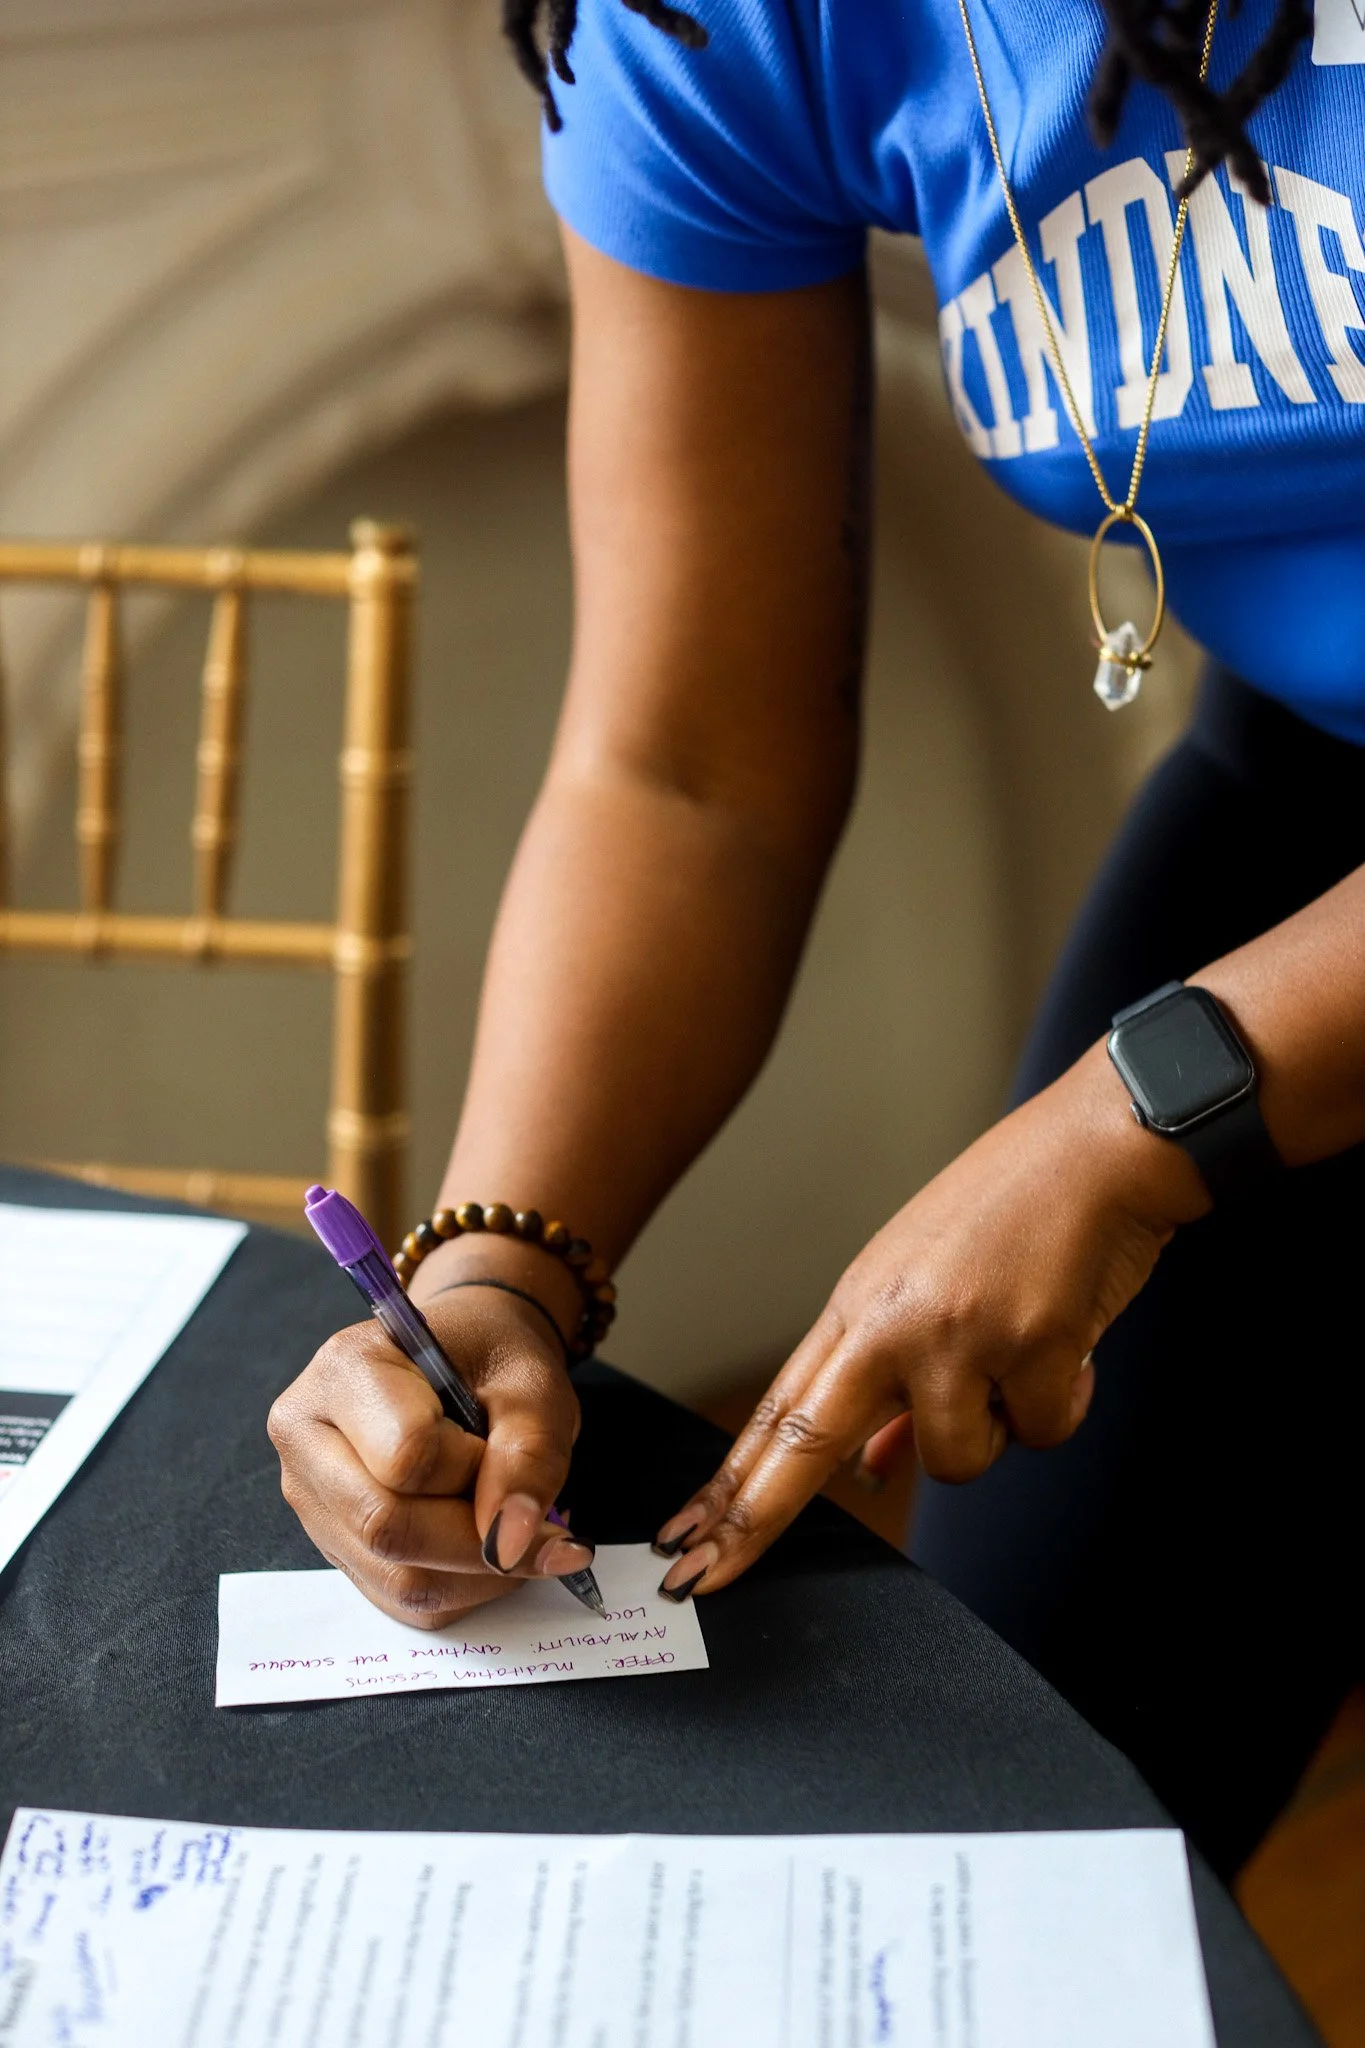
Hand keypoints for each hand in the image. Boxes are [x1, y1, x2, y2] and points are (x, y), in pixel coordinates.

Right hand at [267, 1277, 590, 1628]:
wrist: (466, 1357)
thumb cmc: (493, 1355)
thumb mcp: (533, 1384)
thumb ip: (529, 1456)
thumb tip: (506, 1546)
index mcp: (345, 1370)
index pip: (406, 1456)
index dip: (475, 1470)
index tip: (510, 1449)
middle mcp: (306, 1437)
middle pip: (386, 1527)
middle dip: (479, 1537)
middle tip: (540, 1518)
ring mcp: (313, 1498)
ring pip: (396, 1578)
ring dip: (479, 1572)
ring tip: (522, 1531)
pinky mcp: (335, 1544)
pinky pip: (401, 1599)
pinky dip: (463, 1587)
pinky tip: (491, 1545)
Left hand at [652, 1041, 1210, 1598]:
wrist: (1098, 1150)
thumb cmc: (1018, 1214)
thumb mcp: (932, 1287)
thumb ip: (897, 1386)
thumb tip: (871, 1470)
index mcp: (861, 1307)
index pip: (780, 1409)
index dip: (731, 1482)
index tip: (683, 1535)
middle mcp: (892, 1321)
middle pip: (801, 1440)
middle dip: (748, 1517)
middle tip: (694, 1573)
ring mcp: (955, 1334)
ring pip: (956, 1460)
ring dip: (1000, 1426)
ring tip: (1026, 1351)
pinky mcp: (1028, 1345)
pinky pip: (1040, 1431)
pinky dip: (1064, 1401)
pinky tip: (1069, 1340)